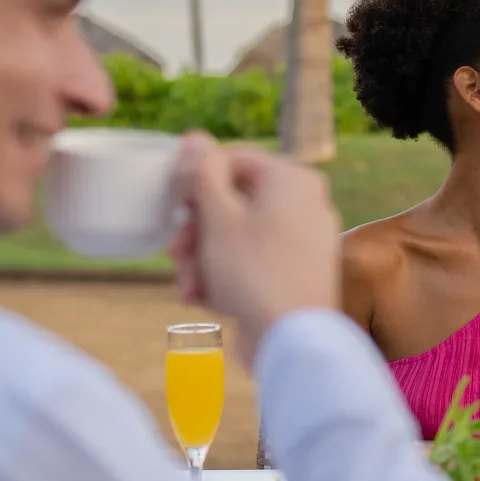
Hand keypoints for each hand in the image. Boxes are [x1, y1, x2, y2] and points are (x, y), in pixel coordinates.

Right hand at [170, 133, 339, 351]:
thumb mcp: (219, 217)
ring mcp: (300, 244)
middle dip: (196, 232)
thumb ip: (203, 174)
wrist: (292, 342)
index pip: (234, 161)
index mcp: (293, 180)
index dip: (198, 182)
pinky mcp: (292, 278)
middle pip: (232, 204)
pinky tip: (204, 300)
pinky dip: (224, 279)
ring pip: (235, 239)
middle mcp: (304, 206)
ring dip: (203, 261)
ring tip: (189, 286)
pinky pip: (249, 267)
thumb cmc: (256, 273)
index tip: (175, 206)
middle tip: (175, 251)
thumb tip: (195, 138)